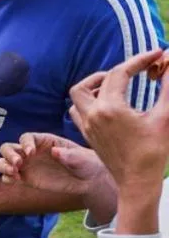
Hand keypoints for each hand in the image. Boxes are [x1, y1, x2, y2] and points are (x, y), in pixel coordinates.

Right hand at [0, 133, 107, 195]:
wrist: (87, 179)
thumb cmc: (86, 163)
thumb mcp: (82, 158)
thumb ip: (68, 155)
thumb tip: (55, 152)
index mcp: (44, 141)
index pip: (26, 138)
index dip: (25, 143)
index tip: (30, 153)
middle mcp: (31, 151)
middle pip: (8, 147)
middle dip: (9, 155)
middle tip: (18, 164)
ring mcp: (26, 165)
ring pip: (4, 161)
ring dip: (4, 166)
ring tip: (14, 174)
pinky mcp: (25, 178)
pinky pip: (8, 176)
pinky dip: (6, 178)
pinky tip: (15, 181)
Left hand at [69, 49, 168, 193]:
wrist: (137, 182)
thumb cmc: (154, 152)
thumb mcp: (166, 117)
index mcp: (110, 109)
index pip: (120, 72)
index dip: (139, 60)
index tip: (157, 54)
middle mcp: (93, 115)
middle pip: (97, 80)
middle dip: (120, 70)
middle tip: (139, 70)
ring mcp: (87, 125)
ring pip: (79, 94)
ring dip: (96, 84)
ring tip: (120, 83)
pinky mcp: (87, 134)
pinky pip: (77, 110)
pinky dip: (88, 100)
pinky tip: (108, 102)